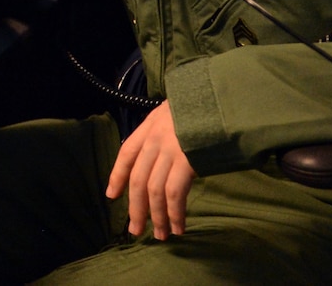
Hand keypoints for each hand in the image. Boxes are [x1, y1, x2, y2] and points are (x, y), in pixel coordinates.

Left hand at [106, 102, 195, 239]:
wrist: (219, 96)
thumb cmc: (202, 105)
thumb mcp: (175, 112)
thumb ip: (165, 132)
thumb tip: (164, 157)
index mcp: (149, 126)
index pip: (126, 154)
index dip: (117, 176)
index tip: (111, 195)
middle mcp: (154, 140)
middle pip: (137, 180)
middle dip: (136, 208)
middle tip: (135, 230)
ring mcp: (169, 151)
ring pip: (154, 191)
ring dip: (156, 217)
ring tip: (160, 235)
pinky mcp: (186, 162)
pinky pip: (174, 194)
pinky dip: (174, 214)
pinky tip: (178, 227)